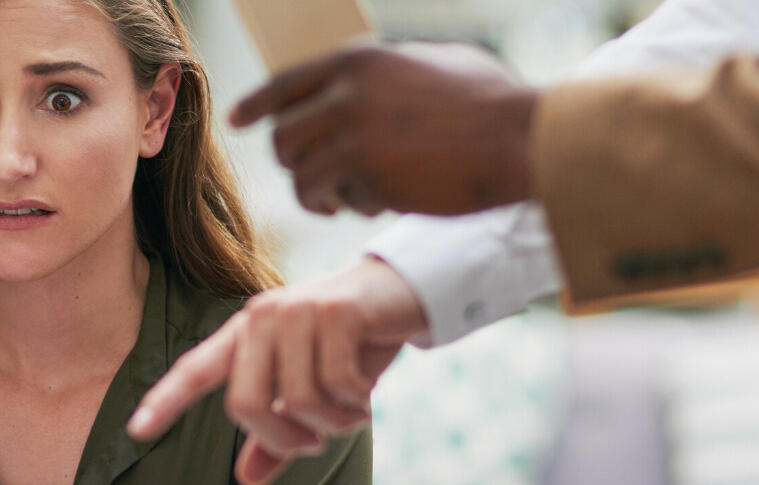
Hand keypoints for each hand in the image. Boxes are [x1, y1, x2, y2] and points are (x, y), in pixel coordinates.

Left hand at [128, 257, 425, 483]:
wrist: (402, 294)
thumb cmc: (349, 344)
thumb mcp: (310, 388)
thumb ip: (277, 433)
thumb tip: (247, 479)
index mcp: (245, 334)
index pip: (196, 369)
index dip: (166, 400)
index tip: (136, 430)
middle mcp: (261, 317)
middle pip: (245, 405)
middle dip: (283, 440)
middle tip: (313, 443)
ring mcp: (296, 310)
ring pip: (297, 402)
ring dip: (332, 423)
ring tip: (351, 411)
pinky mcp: (334, 311)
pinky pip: (336, 384)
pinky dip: (355, 403)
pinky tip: (366, 392)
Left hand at [231, 43, 536, 216]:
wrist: (521, 139)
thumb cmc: (494, 103)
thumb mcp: (436, 63)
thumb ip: (393, 70)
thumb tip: (369, 80)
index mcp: (359, 60)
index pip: (285, 83)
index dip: (256, 104)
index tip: (237, 121)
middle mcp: (346, 91)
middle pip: (283, 135)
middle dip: (295, 163)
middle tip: (319, 181)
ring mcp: (351, 131)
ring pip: (299, 171)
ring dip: (316, 193)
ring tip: (341, 201)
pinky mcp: (364, 171)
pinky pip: (330, 197)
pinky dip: (344, 207)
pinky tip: (370, 206)